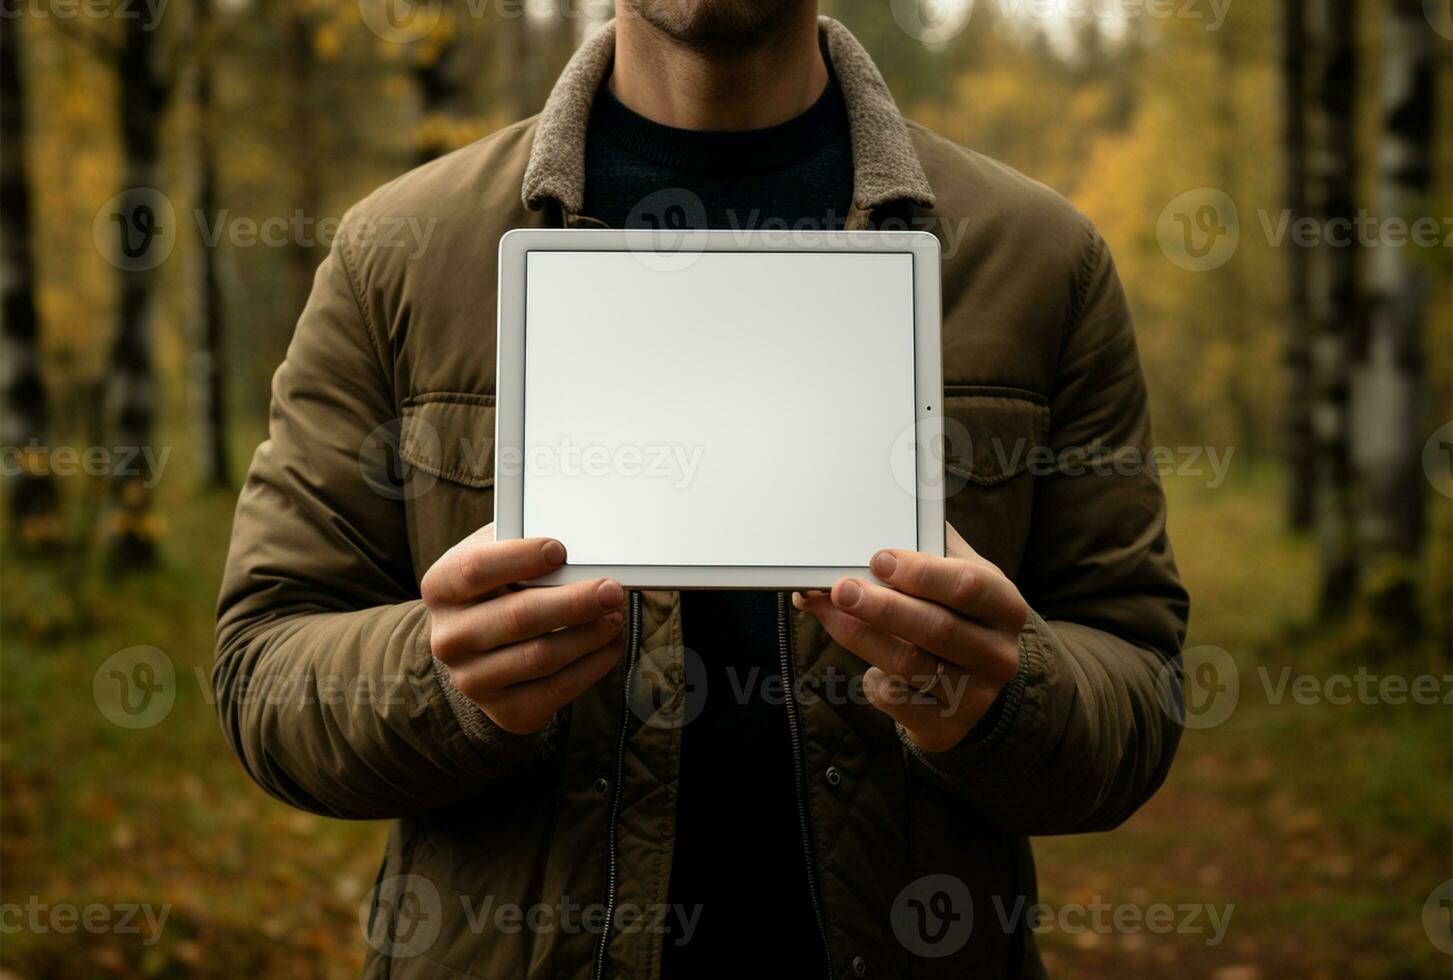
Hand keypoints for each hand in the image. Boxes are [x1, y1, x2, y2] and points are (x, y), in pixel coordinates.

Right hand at [422, 524, 626, 733]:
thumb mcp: (494, 554)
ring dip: (590, 635)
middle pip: (518, 618)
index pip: (476, 569)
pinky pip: (558, 690)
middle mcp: (450, 638)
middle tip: (611, 590)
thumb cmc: (495, 586)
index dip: (520, 558)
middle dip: (574, 602)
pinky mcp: (506, 711)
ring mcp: (473, 680)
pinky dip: (593, 664)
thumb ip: (521, 542)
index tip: (560, 550)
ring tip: (615, 614)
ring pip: (542, 657)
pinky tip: (610, 643)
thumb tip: (575, 540)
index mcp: (441, 588)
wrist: (479, 647)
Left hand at [795, 524, 1028, 751]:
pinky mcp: (945, 727)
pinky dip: (873, 679)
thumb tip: (886, 509)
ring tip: (825, 610)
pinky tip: (866, 663)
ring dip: (859, 635)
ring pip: (908, 665)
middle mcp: (998, 654)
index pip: (969, 585)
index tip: (878, 558)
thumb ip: (933, 546)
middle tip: (839, 588)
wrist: (977, 684)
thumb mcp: (962, 576)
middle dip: (881, 606)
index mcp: (1005, 607)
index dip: (922, 572)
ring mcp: (974, 695)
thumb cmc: (959, 614)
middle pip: (935, 628)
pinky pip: (896, 700)